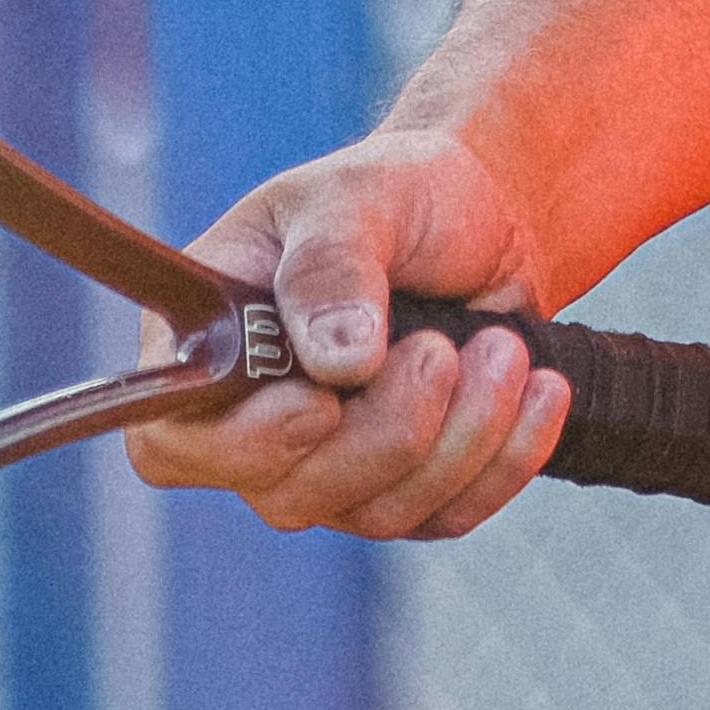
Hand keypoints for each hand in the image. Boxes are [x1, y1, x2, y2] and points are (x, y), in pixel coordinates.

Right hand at [119, 124, 574, 540]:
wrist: (483, 217)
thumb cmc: (400, 194)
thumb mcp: (358, 198)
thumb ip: (333, 266)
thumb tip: (336, 363)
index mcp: (203, 344)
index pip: (170, 440)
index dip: (242, 442)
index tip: (322, 401)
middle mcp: (251, 420)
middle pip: (289, 492)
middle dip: (388, 429)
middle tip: (444, 346)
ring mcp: (325, 467)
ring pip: (378, 512)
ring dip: (461, 435)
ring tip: (505, 347)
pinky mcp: (404, 490)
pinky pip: (447, 515)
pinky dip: (504, 459)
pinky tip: (539, 391)